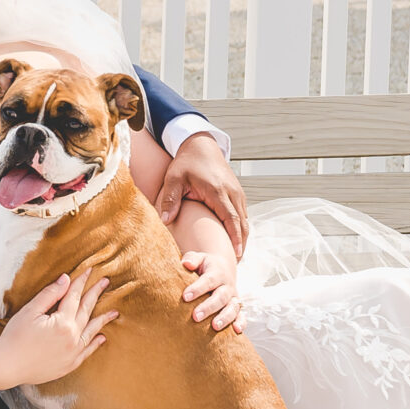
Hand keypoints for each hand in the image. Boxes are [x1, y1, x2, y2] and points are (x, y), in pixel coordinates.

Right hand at [0, 268, 115, 386]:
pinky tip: (101, 337)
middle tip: (105, 281)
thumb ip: (49, 295)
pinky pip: (87, 351)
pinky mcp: (69, 364)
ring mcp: (73, 352)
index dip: (81, 281)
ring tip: (114, 312)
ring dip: (103, 319)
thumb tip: (66, 279)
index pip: (74, 296)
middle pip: (87, 310)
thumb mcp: (30, 312)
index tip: (89, 270)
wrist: (7, 367)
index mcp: (62, 322)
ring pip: (92, 331)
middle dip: (96, 293)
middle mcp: (72, 337)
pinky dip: (95, 343)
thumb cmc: (14, 337)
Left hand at [158, 133, 247, 254]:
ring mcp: (237, 192)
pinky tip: (234, 239)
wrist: (200, 145)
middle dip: (241, 244)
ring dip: (242, 237)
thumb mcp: (174, 179)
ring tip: (235, 256)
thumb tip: (165, 221)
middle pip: (242, 223)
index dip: (234, 238)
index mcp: (218, 191)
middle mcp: (232, 192)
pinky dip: (241, 227)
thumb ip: (170, 200)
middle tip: (235, 263)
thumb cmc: (186, 163)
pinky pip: (242, 213)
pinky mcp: (237, 192)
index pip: (230, 219)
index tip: (235, 255)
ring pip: (245, 219)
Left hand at [178, 251, 244, 333]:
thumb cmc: (205, 266)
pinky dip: (241, 323)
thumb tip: (186, 264)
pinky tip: (236, 331)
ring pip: (232, 308)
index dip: (197, 289)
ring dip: (224, 318)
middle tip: (195, 316)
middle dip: (208, 307)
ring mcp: (233, 297)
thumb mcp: (199, 258)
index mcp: (217, 273)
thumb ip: (192, 259)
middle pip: (220, 297)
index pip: (208, 280)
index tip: (185, 297)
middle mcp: (227, 286)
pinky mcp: (237, 307)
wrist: (222, 269)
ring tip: (214, 326)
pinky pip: (241, 316)